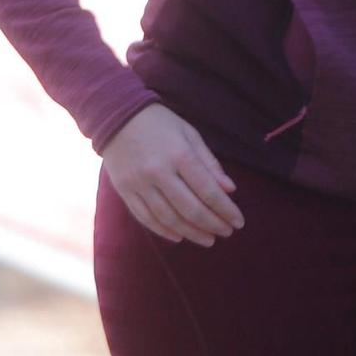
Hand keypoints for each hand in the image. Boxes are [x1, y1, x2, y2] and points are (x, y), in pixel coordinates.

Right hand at [100, 104, 243, 245]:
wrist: (116, 116)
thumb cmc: (160, 124)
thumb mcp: (189, 134)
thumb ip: (209, 162)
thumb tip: (229, 190)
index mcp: (179, 154)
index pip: (208, 190)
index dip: (226, 210)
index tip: (238, 222)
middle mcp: (159, 172)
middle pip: (190, 209)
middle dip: (212, 224)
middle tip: (227, 233)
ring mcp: (139, 184)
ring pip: (169, 218)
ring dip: (192, 233)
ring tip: (208, 239)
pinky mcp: (125, 191)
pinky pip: (146, 218)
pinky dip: (164, 231)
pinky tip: (180, 236)